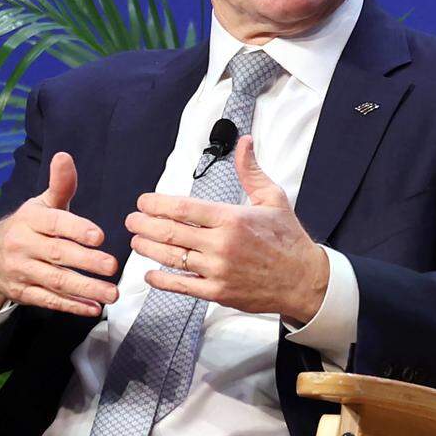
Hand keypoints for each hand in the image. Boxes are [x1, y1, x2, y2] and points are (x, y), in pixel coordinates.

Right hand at [0, 152, 118, 315]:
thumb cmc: (26, 226)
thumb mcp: (41, 203)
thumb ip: (60, 185)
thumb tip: (65, 157)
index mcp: (30, 219)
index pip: (54, 223)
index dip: (77, 229)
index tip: (99, 236)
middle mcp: (23, 245)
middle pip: (57, 255)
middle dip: (86, 261)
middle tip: (112, 266)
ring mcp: (21, 271)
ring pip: (56, 282)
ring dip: (85, 289)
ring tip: (111, 293)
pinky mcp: (22, 293)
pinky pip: (48, 301)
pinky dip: (71, 306)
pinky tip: (93, 308)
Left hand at [125, 136, 328, 322]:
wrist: (304, 280)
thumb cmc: (288, 239)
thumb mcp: (273, 198)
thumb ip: (251, 171)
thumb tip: (243, 142)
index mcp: (231, 218)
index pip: (183, 208)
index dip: (157, 204)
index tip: (143, 202)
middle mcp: (221, 244)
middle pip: (170, 232)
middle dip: (145, 224)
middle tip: (131, 220)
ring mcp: (218, 270)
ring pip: (172, 258)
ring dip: (148, 248)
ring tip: (136, 240)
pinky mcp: (218, 292)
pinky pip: (182, 286)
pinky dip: (161, 280)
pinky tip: (149, 274)